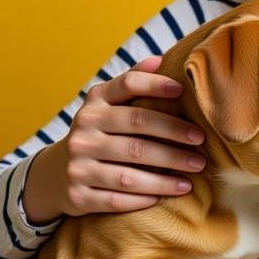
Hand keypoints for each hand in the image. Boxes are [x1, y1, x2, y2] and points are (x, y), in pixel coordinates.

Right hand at [21, 56, 205, 223]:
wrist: (57, 173)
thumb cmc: (101, 131)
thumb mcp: (109, 103)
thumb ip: (133, 82)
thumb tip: (160, 59)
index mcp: (95, 102)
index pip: (127, 85)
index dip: (154, 85)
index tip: (182, 91)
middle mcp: (83, 130)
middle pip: (137, 130)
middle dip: (174, 135)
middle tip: (201, 142)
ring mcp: (78, 164)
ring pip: (129, 171)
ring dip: (166, 175)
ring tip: (194, 174)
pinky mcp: (78, 195)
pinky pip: (117, 199)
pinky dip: (144, 198)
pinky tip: (165, 195)